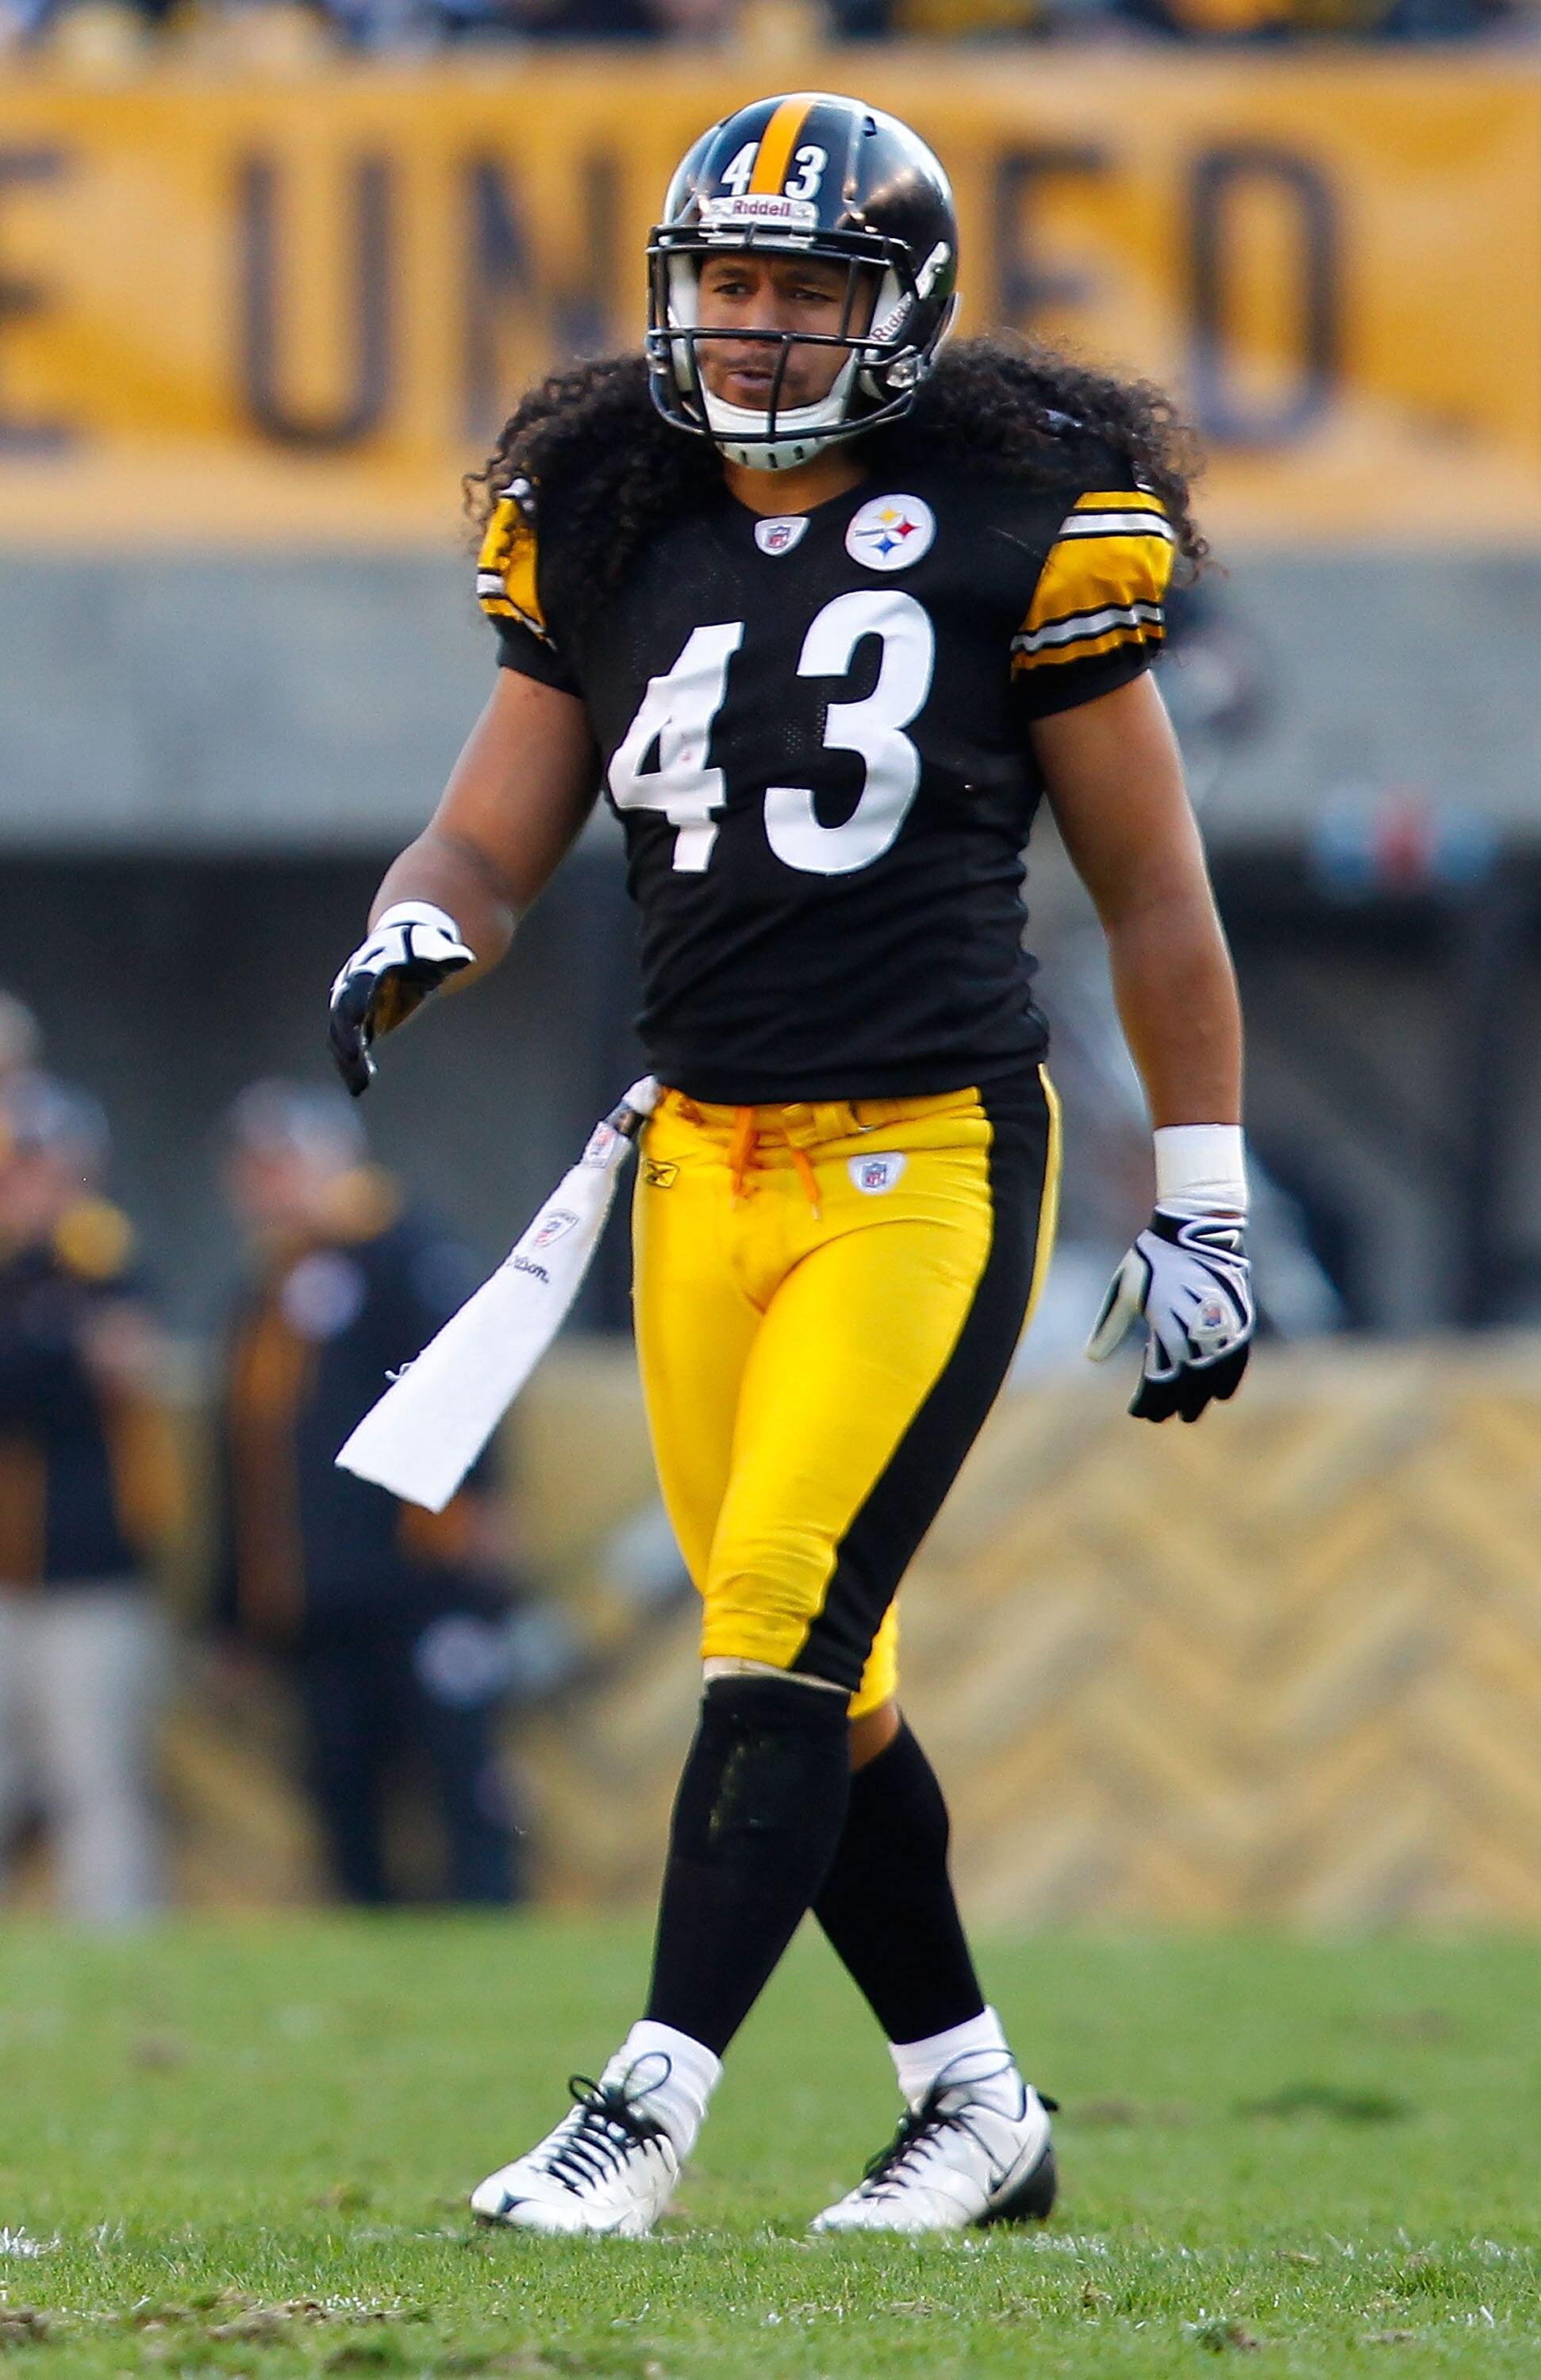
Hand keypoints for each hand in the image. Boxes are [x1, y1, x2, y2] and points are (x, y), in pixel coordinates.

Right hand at [328, 903, 472, 1096]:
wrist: (401, 944)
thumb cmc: (421, 948)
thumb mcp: (435, 949)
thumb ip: (446, 956)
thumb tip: (465, 958)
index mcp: (372, 966)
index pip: (360, 985)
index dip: (358, 1001)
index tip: (362, 1021)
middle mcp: (353, 984)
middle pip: (343, 1012)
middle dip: (346, 1036)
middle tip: (355, 1060)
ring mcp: (349, 1003)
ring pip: (339, 1033)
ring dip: (346, 1059)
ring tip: (359, 1086)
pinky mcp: (354, 1021)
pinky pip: (345, 1045)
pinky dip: (349, 1066)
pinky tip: (358, 1088)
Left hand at [1086, 1208, 1253, 1423]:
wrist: (1196, 1226)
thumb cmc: (1153, 1257)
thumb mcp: (1124, 1289)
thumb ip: (1110, 1326)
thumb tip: (1091, 1359)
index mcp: (1166, 1323)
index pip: (1158, 1378)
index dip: (1148, 1400)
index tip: (1137, 1412)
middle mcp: (1197, 1328)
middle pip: (1187, 1382)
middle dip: (1174, 1404)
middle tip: (1161, 1418)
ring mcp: (1222, 1324)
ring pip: (1214, 1374)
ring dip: (1202, 1397)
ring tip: (1190, 1413)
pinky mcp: (1239, 1317)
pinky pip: (1238, 1357)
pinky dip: (1230, 1378)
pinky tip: (1222, 1393)